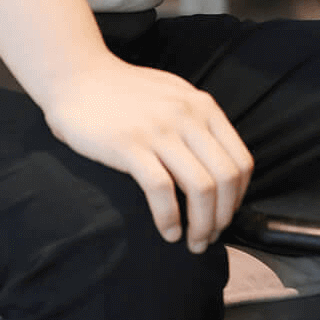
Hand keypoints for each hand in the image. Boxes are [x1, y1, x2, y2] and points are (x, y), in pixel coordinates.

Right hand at [38, 54, 254, 252]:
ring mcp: (160, 130)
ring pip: (201, 187)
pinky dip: (169, 217)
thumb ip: (197, 122)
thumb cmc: (125, 92)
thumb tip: (217, 162)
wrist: (78, 76)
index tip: (226, 216)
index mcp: (204, 107)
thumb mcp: (174, 96)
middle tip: (210, 238)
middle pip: (227, 178)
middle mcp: (188, 117)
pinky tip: (167, 231)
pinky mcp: (129, 145)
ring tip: (193, 242)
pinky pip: (161, 189)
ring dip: (202, 224)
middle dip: (223, 217)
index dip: (239, 197)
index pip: (241, 161)